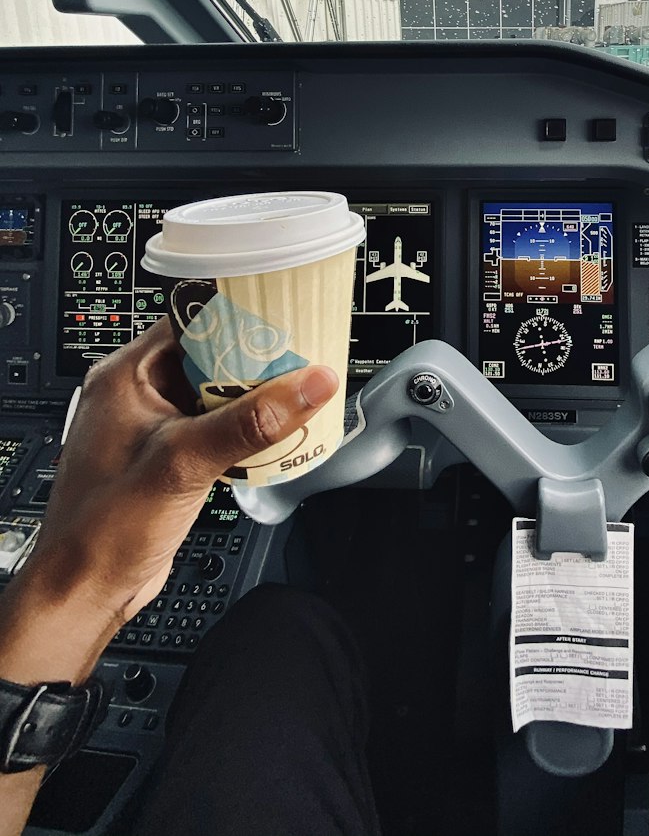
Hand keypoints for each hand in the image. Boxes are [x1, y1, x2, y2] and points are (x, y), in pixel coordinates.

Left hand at [0, 317, 337, 677]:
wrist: (84, 592)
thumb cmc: (101, 530)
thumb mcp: (184, 462)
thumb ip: (249, 422)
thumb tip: (307, 384)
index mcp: (126, 376)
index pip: (191, 319)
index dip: (238, 314)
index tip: (282, 313)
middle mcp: (139, 394)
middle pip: (211, 354)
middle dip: (257, 359)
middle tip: (301, 357)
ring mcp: (156, 426)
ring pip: (218, 391)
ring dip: (255, 395)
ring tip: (298, 392)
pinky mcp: (171, 456)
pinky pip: (217, 425)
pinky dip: (246, 426)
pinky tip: (275, 434)